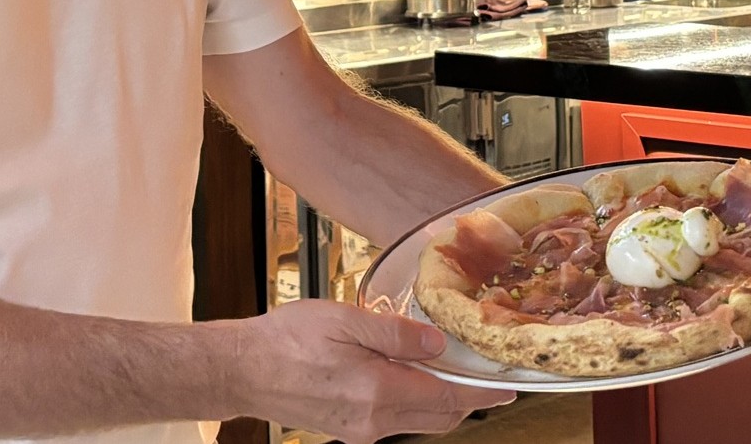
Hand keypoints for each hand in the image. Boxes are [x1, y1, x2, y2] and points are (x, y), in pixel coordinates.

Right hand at [227, 300, 514, 442]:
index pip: (448, 398)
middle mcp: (374, 421)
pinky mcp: (346, 430)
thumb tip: (438, 343)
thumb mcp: (346, 320)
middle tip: (485, 381)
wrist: (242, 370)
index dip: (482, 394)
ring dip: (439, 402)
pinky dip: (412, 405)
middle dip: (467, 401)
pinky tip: (406, 379)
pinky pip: (394, 422)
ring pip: (418, 422)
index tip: (507, 389)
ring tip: (446, 372)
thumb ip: (396, 334)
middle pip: (439, 417)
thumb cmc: (287, 339)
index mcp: (379, 391)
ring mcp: (360, 430)